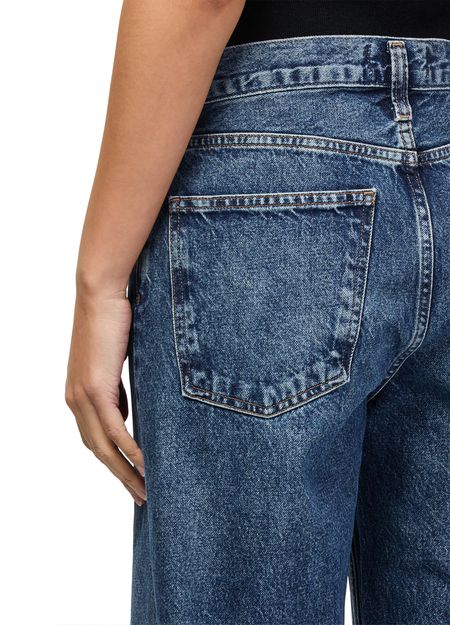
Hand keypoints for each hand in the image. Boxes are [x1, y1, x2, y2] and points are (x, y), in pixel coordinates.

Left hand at [65, 288, 145, 505]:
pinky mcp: (95, 389)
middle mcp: (75, 401)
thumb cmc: (111, 320)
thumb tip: (129, 412)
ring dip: (126, 473)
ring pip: (104, 447)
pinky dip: (131, 452)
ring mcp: (82, 397)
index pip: (95, 439)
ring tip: (147, 491)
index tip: (133, 478)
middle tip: (142, 497)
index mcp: (78, 396)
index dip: (113, 463)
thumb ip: (118, 389)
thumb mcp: (115, 362)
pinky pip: (115, 430)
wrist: (99, 293)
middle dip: (120, 477)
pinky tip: (147, 467)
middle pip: (97, 451)